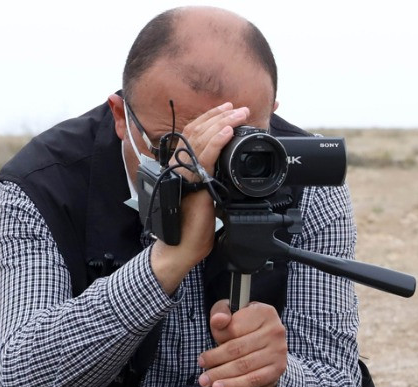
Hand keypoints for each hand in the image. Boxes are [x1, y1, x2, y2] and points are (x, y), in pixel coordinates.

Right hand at [149, 102, 250, 292]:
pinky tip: (228, 131)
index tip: (227, 111)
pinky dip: (217, 141)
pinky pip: (205, 156)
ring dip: (222, 123)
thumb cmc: (193, 227)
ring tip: (238, 113)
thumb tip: (228, 175)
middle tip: (237, 108)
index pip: (194, 135)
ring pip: (201, 139)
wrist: (182, 247)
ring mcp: (184, 172)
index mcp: (183, 167)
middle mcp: (179, 165)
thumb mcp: (207, 198)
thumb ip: (213, 182)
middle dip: (219, 116)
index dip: (210, 120)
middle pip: (197, 131)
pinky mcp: (192, 182)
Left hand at [199, 300, 286, 386]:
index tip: (203, 354)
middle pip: (238, 349)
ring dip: (222, 375)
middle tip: (201, 369)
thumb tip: (219, 320)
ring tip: (207, 381)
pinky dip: (235, 385)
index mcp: (264, 312)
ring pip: (244, 366)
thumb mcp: (232, 312)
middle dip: (215, 361)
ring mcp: (278, 351)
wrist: (266, 342)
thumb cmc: (245, 325)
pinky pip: (254, 379)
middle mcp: (275, 331)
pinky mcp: (278, 368)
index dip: (216, 340)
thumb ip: (221, 312)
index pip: (234, 329)